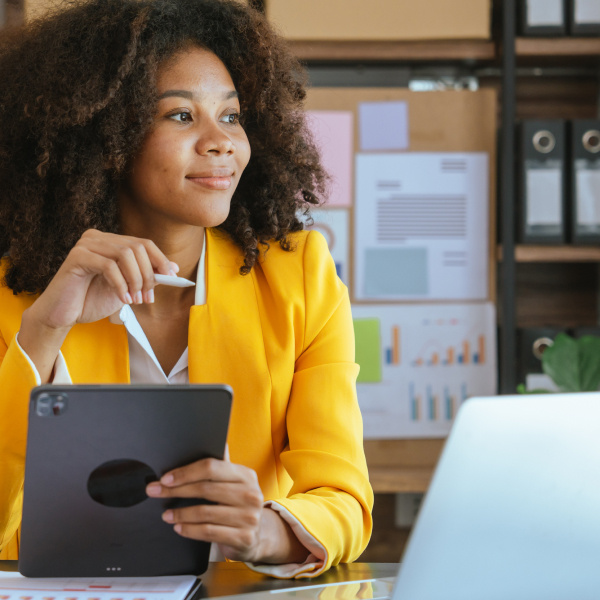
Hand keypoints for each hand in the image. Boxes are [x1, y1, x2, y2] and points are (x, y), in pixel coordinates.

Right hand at [28, 229, 175, 329]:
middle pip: (137, 247)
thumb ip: (147, 276)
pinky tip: (123, 299)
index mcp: (111, 242)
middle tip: (148, 296)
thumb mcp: (128, 287)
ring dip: (136, 280)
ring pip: (125, 254)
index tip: (171, 277)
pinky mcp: (77, 257)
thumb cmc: (93, 300)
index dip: (160, 259)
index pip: (144, 243)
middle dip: (148, 274)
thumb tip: (173, 268)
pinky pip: (109, 266)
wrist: (64, 315)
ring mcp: (86, 245)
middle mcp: (98, 238)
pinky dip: (121, 284)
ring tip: (135, 299)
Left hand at [146, 458, 307, 563]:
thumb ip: (222, 465)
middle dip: (175, 491)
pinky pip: (209, 532)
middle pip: (205, 489)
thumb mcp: (235, 482)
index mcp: (246, 475)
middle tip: (155, 492)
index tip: (165, 478)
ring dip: (180, 514)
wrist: (257, 536)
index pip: (212, 467)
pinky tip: (179, 527)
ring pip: (205, 512)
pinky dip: (190, 530)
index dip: (186, 472)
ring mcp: (249, 517)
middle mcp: (250, 494)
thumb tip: (212, 438)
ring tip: (166, 514)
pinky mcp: (243, 537)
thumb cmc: (238, 504)